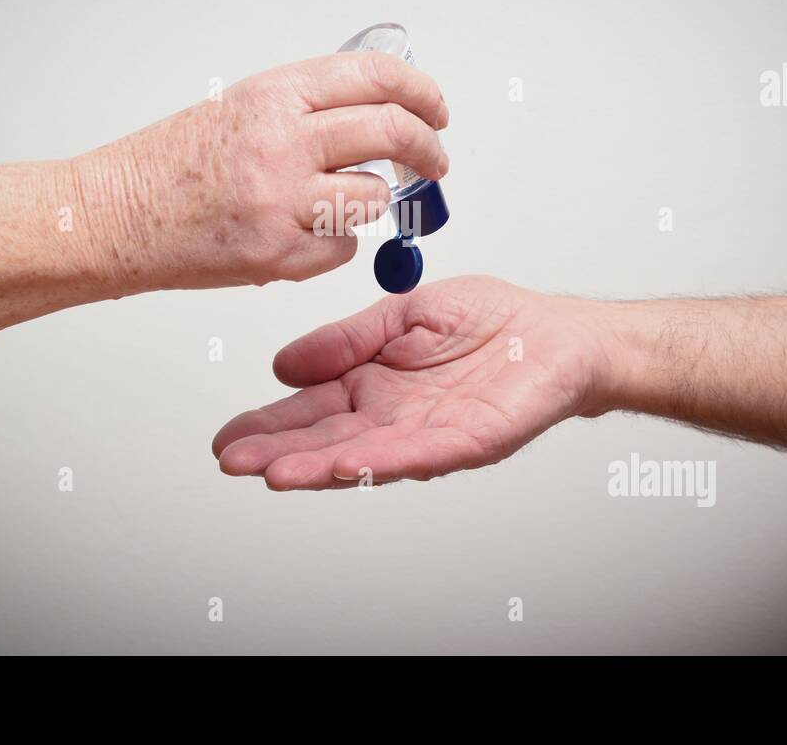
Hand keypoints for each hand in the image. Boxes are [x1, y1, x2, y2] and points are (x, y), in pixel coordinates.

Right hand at [72, 53, 449, 291]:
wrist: (116, 214)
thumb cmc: (171, 163)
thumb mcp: (243, 109)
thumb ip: (308, 107)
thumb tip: (379, 110)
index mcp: (275, 95)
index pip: (377, 77)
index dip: (422, 92)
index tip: (436, 110)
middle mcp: (283, 141)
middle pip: (393, 131)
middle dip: (428, 148)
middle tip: (433, 160)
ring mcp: (282, 200)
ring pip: (374, 196)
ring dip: (368, 200)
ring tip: (331, 201)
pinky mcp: (279, 254)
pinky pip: (343, 246)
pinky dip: (334, 242)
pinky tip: (297, 233)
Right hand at [212, 276, 614, 488]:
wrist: (559, 333)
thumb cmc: (492, 321)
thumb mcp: (403, 312)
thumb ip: (347, 338)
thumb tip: (284, 365)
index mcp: (372, 383)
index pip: (309, 409)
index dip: (268, 423)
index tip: (227, 437)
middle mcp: (393, 416)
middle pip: (325, 441)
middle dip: (277, 453)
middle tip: (233, 462)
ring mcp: (428, 434)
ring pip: (363, 456)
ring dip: (318, 468)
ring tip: (275, 473)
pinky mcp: (469, 440)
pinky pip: (421, 454)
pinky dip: (383, 462)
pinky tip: (347, 465)